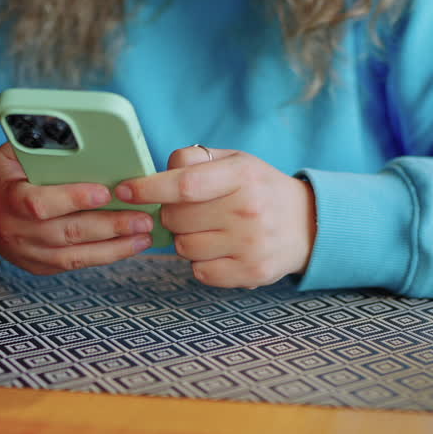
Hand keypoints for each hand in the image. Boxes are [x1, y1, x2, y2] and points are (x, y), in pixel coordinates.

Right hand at [0, 143, 154, 273]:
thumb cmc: (3, 173)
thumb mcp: (11, 152)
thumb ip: (40, 144)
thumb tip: (76, 128)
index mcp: (5, 196)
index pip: (39, 203)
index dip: (72, 199)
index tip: (104, 192)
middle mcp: (14, 230)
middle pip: (66, 233)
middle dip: (109, 225)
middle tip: (143, 218)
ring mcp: (26, 253)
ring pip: (75, 256)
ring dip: (115, 246)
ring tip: (145, 234)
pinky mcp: (39, 266)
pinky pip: (75, 264)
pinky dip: (105, 255)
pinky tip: (130, 245)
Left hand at [115, 146, 316, 287]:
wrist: (308, 224)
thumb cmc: (259, 188)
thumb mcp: (235, 161)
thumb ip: (194, 160)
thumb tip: (152, 176)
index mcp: (243, 175)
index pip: (183, 185)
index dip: (148, 189)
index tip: (125, 191)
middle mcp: (248, 210)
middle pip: (177, 218)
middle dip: (171, 214)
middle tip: (191, 211)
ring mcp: (251, 245)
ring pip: (184, 248)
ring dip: (187, 240)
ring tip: (211, 230)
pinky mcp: (252, 273)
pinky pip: (199, 272)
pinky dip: (202, 263)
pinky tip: (221, 250)